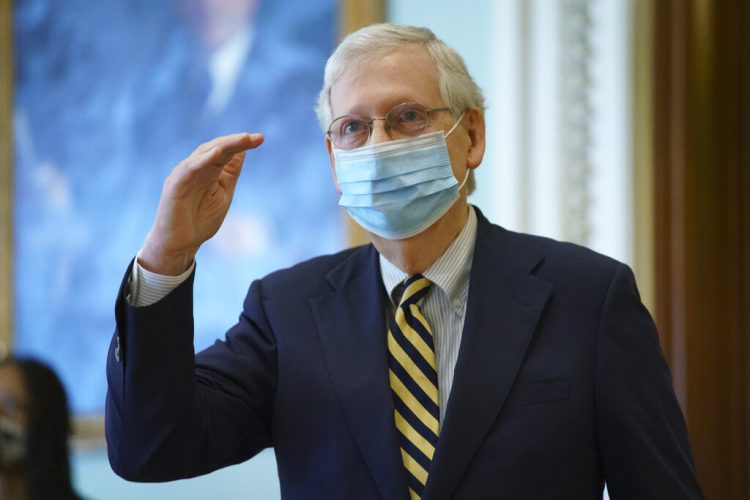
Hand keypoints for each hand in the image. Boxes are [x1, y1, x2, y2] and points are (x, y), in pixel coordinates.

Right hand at [139, 133, 263, 274]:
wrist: (181, 244)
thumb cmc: (200, 218)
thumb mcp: (224, 192)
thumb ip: (231, 172)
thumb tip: (243, 150)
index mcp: (209, 169)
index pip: (226, 151)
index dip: (242, 144)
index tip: (261, 138)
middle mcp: (196, 168)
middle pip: (217, 148)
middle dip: (236, 141)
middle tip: (255, 138)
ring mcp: (184, 175)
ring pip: (204, 154)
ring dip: (224, 145)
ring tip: (242, 139)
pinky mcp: (175, 185)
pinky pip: (189, 169)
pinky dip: (202, 160)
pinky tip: (216, 154)